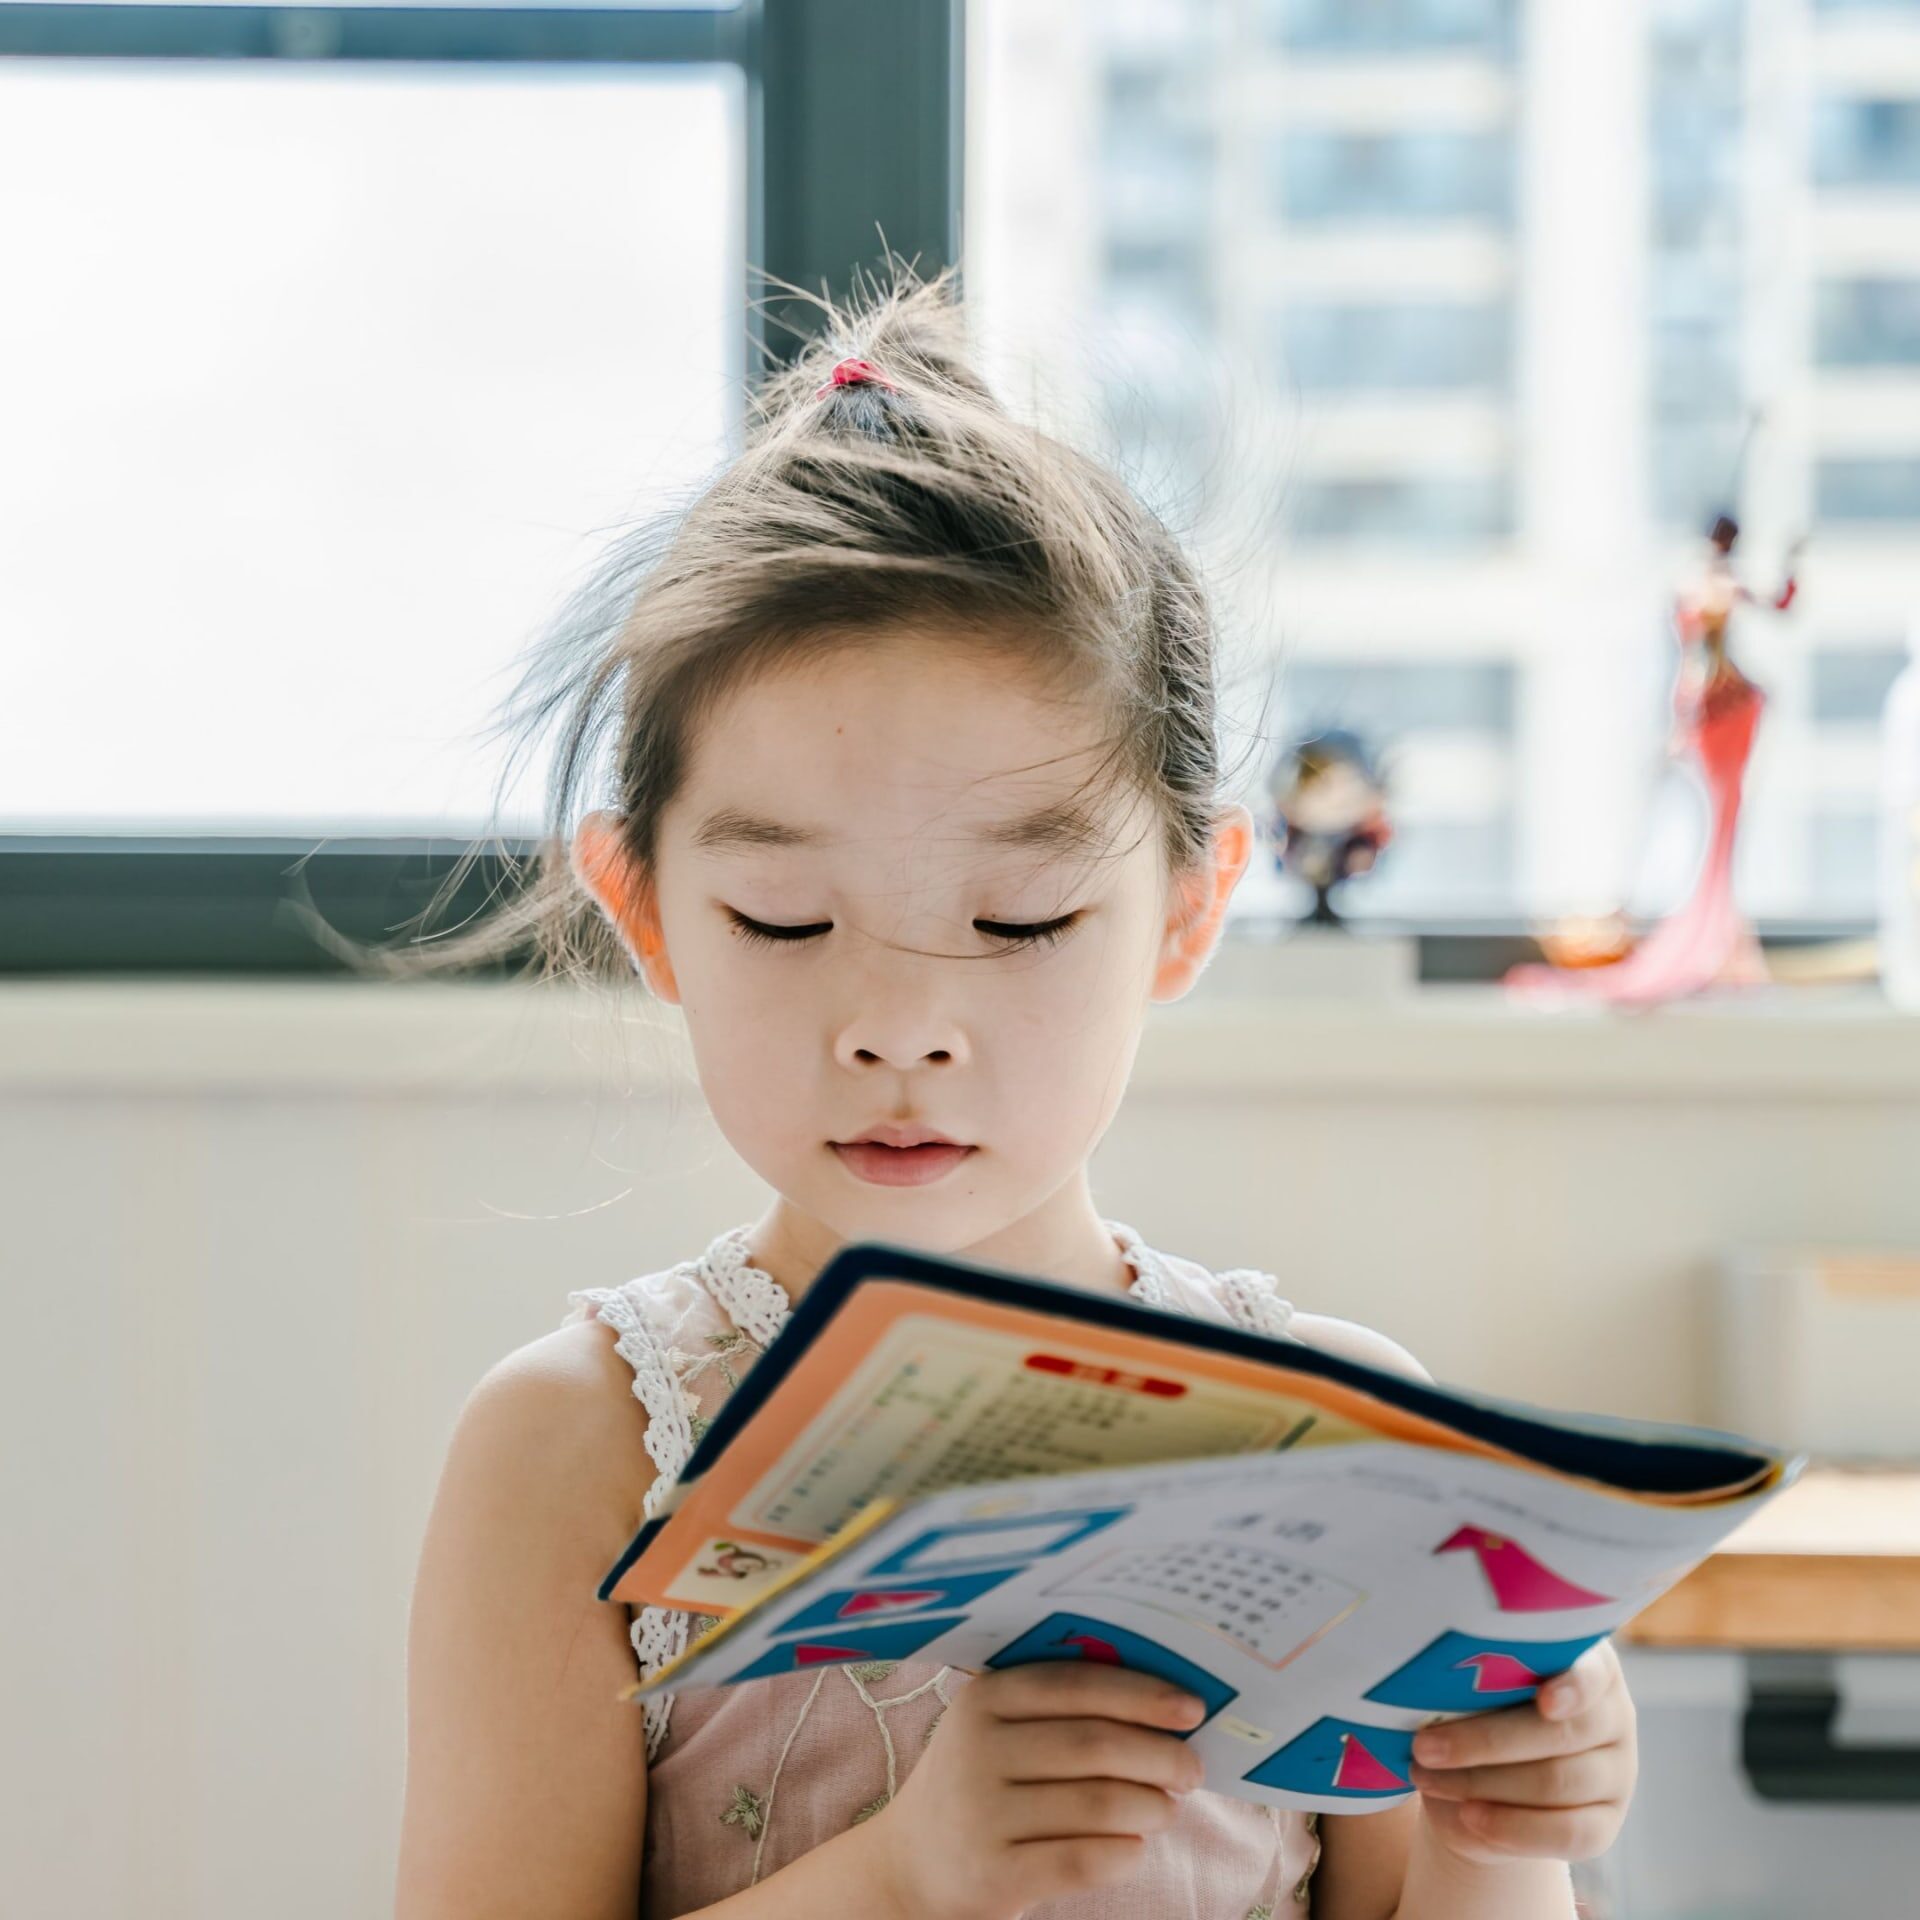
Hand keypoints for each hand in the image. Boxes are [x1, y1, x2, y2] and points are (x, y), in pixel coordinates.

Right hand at [853, 1661, 1208, 1919]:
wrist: (909, 1866)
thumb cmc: (978, 1786)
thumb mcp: (997, 1732)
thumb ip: (1062, 1710)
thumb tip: (1165, 1707)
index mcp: (984, 1699)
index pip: (1077, 1686)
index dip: (1142, 1695)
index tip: (1193, 1709)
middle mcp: (977, 1749)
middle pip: (1094, 1744)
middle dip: (1159, 1755)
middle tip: (1192, 1768)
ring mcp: (982, 1813)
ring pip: (1097, 1804)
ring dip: (1150, 1807)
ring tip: (1168, 1809)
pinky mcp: (994, 1873)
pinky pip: (1082, 1860)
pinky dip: (1123, 1854)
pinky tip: (1135, 1848)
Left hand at [1404, 1639, 1637, 1866]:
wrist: (1489, 1776)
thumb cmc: (1479, 1704)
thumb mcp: (1480, 1682)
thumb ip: (1479, 1677)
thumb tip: (1436, 1681)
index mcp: (1588, 1663)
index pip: (1592, 1673)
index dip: (1572, 1687)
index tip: (1543, 1700)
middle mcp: (1613, 1715)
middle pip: (1559, 1734)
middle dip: (1484, 1742)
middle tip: (1424, 1746)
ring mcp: (1616, 1772)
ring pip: (1557, 1783)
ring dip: (1483, 1783)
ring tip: (1428, 1777)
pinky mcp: (1607, 1823)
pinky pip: (1569, 1834)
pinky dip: (1513, 1827)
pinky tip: (1469, 1816)